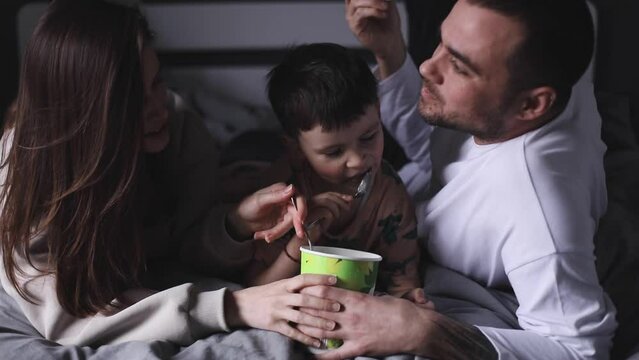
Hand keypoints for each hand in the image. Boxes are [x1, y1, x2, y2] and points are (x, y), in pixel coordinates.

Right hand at [225, 274, 341, 346]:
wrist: (241, 305)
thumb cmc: (263, 294)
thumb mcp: (278, 285)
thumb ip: (294, 286)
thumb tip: (316, 283)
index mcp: (284, 284)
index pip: (304, 279)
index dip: (320, 278)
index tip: (335, 280)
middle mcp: (282, 296)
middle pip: (306, 299)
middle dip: (323, 303)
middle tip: (338, 307)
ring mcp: (278, 311)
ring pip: (301, 317)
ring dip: (318, 322)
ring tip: (332, 326)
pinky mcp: (274, 324)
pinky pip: (293, 333)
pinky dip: (306, 338)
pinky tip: (317, 342)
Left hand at [227, 183, 305, 241]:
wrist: (240, 220)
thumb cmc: (247, 206)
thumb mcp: (260, 201)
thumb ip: (276, 196)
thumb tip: (292, 188)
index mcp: (282, 191)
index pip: (299, 199)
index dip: (302, 209)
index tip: (300, 220)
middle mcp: (286, 200)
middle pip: (296, 214)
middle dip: (293, 225)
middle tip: (297, 234)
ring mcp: (285, 212)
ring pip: (290, 224)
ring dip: (278, 232)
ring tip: (265, 236)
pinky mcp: (282, 222)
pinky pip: (283, 230)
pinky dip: (274, 234)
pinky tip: (263, 235)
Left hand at [297, 286, 432, 357]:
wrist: (415, 328)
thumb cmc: (401, 310)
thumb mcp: (381, 297)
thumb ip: (365, 297)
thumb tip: (359, 294)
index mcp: (356, 299)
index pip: (326, 292)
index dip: (310, 290)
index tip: (300, 288)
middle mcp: (350, 315)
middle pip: (319, 311)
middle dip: (303, 309)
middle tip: (291, 307)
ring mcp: (353, 333)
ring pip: (322, 330)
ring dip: (307, 328)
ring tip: (295, 326)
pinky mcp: (358, 348)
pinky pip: (336, 355)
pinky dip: (322, 357)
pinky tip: (311, 356)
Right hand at [306, 192, 352, 238]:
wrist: (304, 242)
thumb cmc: (315, 231)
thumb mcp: (327, 217)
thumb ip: (335, 208)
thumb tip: (348, 200)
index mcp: (312, 201)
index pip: (327, 194)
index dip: (340, 195)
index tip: (349, 199)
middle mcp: (308, 202)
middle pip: (327, 195)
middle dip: (340, 200)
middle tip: (348, 208)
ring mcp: (307, 208)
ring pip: (326, 201)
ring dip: (336, 209)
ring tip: (337, 217)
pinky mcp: (308, 215)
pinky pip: (325, 211)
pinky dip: (330, 217)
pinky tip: (328, 223)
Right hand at [345, 0, 405, 75]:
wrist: (391, 41)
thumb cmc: (389, 24)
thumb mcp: (387, 3)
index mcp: (359, 2)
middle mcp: (353, 9)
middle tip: (385, 1)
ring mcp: (352, 17)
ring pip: (356, 3)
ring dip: (373, 3)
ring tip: (385, 7)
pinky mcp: (355, 26)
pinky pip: (360, 14)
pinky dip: (373, 11)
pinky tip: (383, 15)